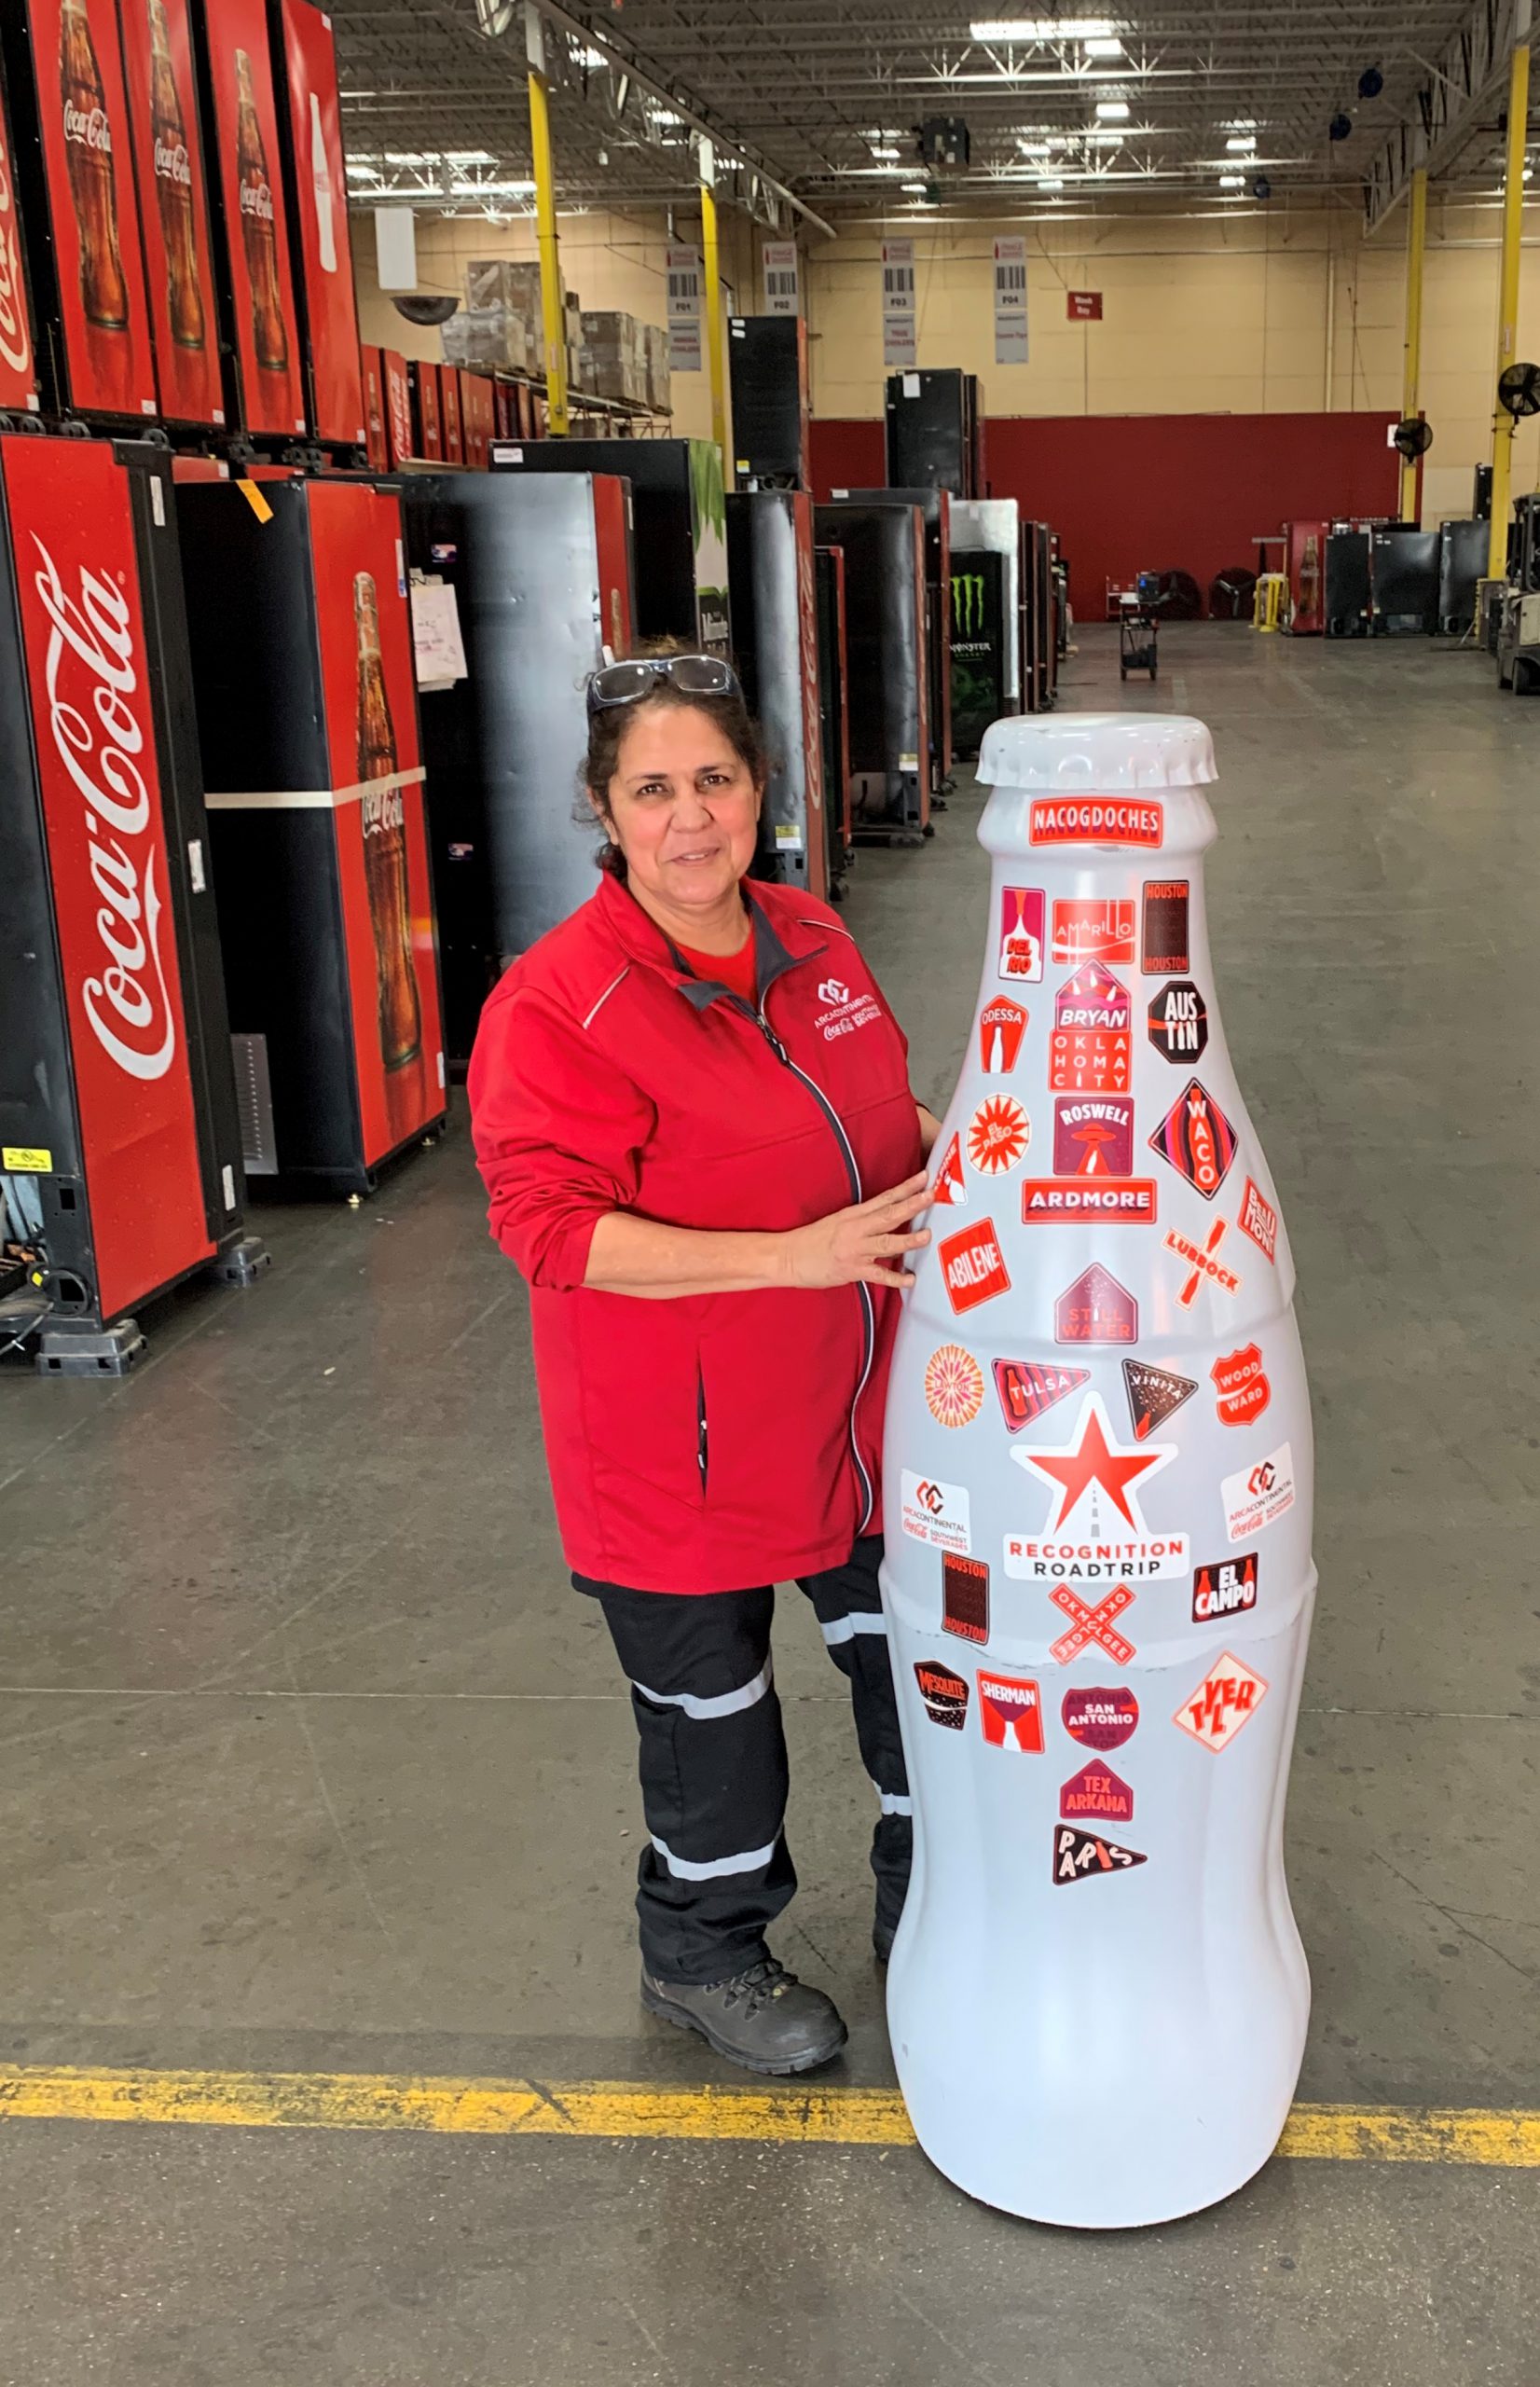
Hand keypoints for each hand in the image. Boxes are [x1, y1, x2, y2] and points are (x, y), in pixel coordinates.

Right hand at [781, 1171, 932, 1290]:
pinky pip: (878, 1275)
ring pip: (886, 1242)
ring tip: (926, 1235)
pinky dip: (896, 1279)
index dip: (906, 1188)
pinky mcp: (851, 1269)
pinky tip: (910, 1279)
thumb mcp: (837, 1222)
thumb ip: (862, 1220)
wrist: (786, 1256)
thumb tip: (887, 1218)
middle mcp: (856, 1229)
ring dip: (908, 1239)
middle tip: (931, 1195)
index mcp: (853, 1215)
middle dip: (912, 1204)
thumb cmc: (810, 1240)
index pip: (885, 1198)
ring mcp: (854, 1250)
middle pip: (889, 1214)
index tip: (924, 1178)